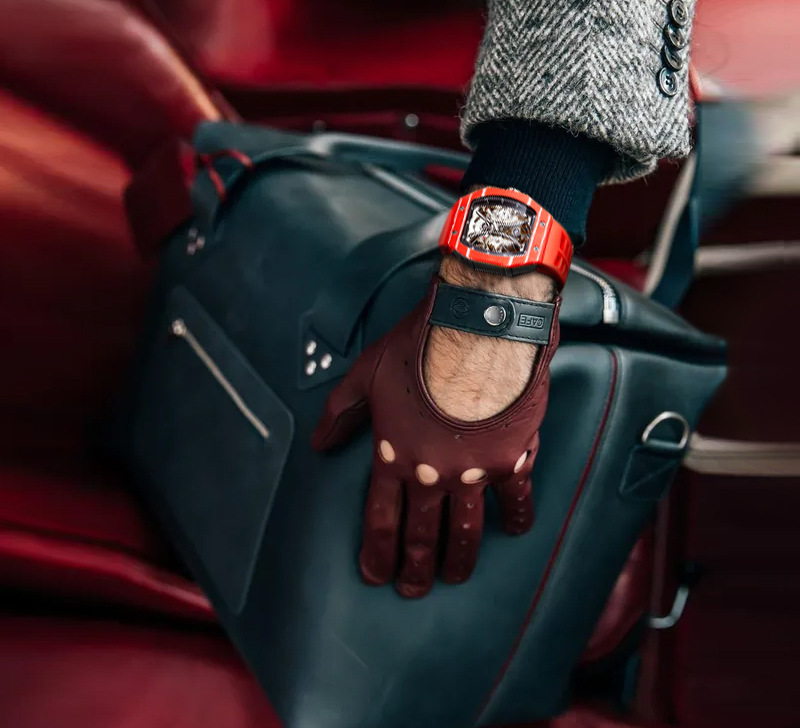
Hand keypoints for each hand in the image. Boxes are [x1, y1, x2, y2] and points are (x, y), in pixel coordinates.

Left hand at [312, 266, 559, 597]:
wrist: (477, 330)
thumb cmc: (418, 346)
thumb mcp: (366, 374)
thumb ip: (341, 413)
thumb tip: (318, 443)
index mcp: (395, 455)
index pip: (380, 518)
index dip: (377, 552)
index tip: (376, 576)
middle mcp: (432, 474)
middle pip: (422, 535)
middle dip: (415, 569)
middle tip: (414, 592)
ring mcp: (475, 472)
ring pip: (466, 529)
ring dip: (459, 559)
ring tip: (456, 578)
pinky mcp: (513, 458)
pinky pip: (517, 500)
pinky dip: (517, 519)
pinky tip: (514, 532)